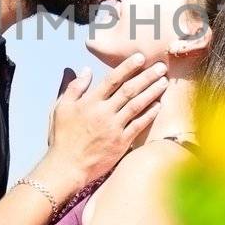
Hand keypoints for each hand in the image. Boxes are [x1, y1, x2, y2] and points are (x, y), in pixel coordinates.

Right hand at [48, 53, 167, 184]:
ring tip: (164, 82)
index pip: (112, 79)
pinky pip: (139, 125)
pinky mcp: (121, 143)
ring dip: (152, 92)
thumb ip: (73, 87)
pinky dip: (149, 114)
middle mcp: (104, 112)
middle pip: (129, 90)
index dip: (127, 67)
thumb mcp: (60, 108)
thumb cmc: (62, 137)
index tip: (140, 57)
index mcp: (89, 102)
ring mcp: (114, 128)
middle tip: (161, 67)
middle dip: (147, 76)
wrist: (66, 166)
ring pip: (137, 105)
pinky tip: (159, 105)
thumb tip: (84, 70)